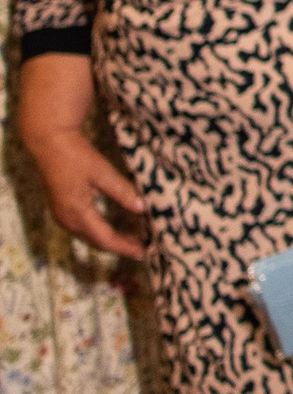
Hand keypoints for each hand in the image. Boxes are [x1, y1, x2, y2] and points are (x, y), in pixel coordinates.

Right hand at [25, 127, 148, 266]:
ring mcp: (61, 214)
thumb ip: (121, 190)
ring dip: (109, 239)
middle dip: (119, 246)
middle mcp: (66, 219)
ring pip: (89, 235)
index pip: (105, 238)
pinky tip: (113, 225)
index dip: (125, 247)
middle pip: (97, 241)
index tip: (143, 252)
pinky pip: (82, 227)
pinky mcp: (60, 207)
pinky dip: (99, 230)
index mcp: (77, 212)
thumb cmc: (74, 153)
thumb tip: (142, 207)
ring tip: (132, 238)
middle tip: (142, 246)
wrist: (47, 140)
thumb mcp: (101, 171)